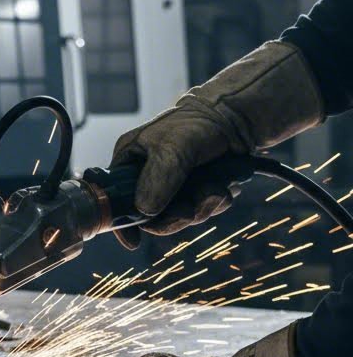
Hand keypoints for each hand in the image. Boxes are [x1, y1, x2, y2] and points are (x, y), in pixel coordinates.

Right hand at [110, 106, 236, 248]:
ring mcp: (172, 184)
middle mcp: (147, 175)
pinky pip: (199, 210)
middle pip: (150, 216)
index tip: (133, 241)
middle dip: (174, 217)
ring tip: (215, 190)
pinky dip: (213, 203)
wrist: (241, 115)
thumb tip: (145, 211)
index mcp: (129, 161)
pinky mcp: (196, 188)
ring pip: (178, 216)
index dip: (122, 223)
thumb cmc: (200, 121)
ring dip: (200, 208)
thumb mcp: (172, 148)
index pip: (115, 200)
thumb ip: (156, 180)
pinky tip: (223, 187)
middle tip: (190, 210)